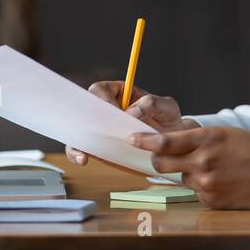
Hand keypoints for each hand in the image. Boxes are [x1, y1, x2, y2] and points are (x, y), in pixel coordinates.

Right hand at [64, 81, 199, 165]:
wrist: (173, 145)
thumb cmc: (168, 120)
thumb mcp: (167, 107)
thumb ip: (152, 103)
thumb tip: (131, 112)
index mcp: (119, 93)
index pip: (101, 90)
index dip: (102, 98)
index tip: (111, 111)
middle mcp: (106, 110)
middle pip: (83, 108)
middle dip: (82, 119)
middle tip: (95, 131)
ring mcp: (100, 130)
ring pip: (78, 131)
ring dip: (76, 140)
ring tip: (83, 153)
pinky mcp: (99, 148)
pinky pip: (82, 149)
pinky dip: (78, 153)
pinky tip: (84, 159)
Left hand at [125, 125, 249, 210]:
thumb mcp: (228, 134)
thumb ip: (199, 136)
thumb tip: (170, 139)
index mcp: (209, 138)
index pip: (165, 141)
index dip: (144, 140)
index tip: (132, 138)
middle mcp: (205, 162)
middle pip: (162, 162)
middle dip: (158, 158)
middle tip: (162, 154)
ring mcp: (208, 184)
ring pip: (181, 177)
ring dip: (189, 172)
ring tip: (216, 168)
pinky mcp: (212, 202)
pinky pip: (196, 193)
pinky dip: (203, 187)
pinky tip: (224, 182)